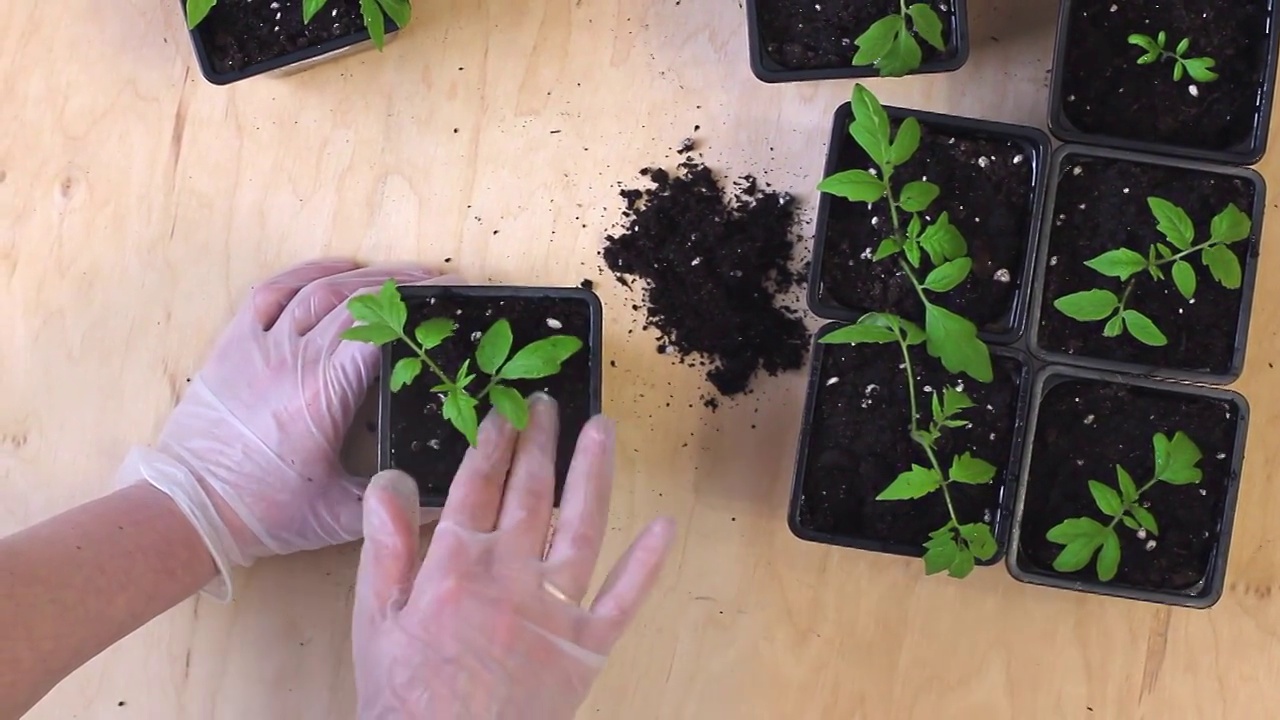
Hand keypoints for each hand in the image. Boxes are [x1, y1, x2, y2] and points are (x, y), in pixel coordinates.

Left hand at [117, 259, 453, 599]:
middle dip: (406, 288)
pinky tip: (341, 267)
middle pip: (359, 302)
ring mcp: (261, 345)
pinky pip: (274, 291)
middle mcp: (295, 358)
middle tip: (443, 286)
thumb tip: (448, 495)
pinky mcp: (233, 343)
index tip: (455, 299)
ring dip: (367, 276)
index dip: (423, 308)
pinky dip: (311, 271)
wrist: (187, 508)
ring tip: (403, 275)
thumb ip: (395, 500)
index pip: (383, 331)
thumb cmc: (264, 513)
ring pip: (321, 290)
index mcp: (326, 394)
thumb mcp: (340, 516)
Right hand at [353, 397, 675, 719]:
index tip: (504, 409)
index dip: (493, 442)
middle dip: (541, 442)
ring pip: (580, 526)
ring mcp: (554, 610)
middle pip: (530, 493)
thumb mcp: (376, 621)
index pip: (478, 486)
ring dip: (594, 474)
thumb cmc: (404, 697)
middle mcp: (511, 575)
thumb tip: (393, 478)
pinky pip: (624, 599)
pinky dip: (646, 563)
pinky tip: (664, 526)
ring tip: (602, 430)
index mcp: (457, 565)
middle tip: (549, 403)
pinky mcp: (587, 647)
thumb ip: (386, 546)